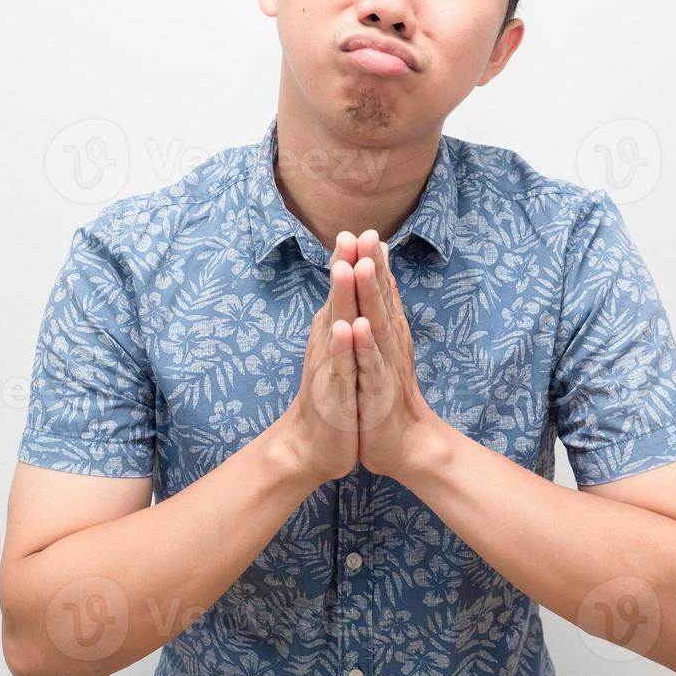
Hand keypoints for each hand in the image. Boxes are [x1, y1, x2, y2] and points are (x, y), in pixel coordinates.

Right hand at [277, 234, 361, 484]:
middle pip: (337, 299)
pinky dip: (342, 347)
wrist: (312, 445)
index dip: (352, 261)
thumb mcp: (341, 352)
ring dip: (341, 297)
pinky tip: (346, 328)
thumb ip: (345, 316)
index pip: (344, 291)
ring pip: (336, 325)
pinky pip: (339, 366)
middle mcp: (327, 343)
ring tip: (346, 268)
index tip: (362, 229)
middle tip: (349, 234)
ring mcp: (328, 366)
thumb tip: (353, 283)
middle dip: (344, 266)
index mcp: (333, 332)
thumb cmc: (332, 396)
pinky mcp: (332, 393)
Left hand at [348, 228, 439, 480]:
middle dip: (372, 266)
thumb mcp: (384, 351)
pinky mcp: (378, 392)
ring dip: (371, 296)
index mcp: (387, 334)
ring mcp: (385, 366)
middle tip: (366, 233)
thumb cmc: (388, 394)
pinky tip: (358, 327)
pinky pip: (370, 365)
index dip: (372, 261)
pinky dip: (364, 346)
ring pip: (377, 325)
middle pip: (380, 299)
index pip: (380, 293)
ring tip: (363, 266)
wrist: (404, 444)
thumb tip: (382, 281)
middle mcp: (390, 345)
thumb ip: (384, 315)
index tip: (364, 230)